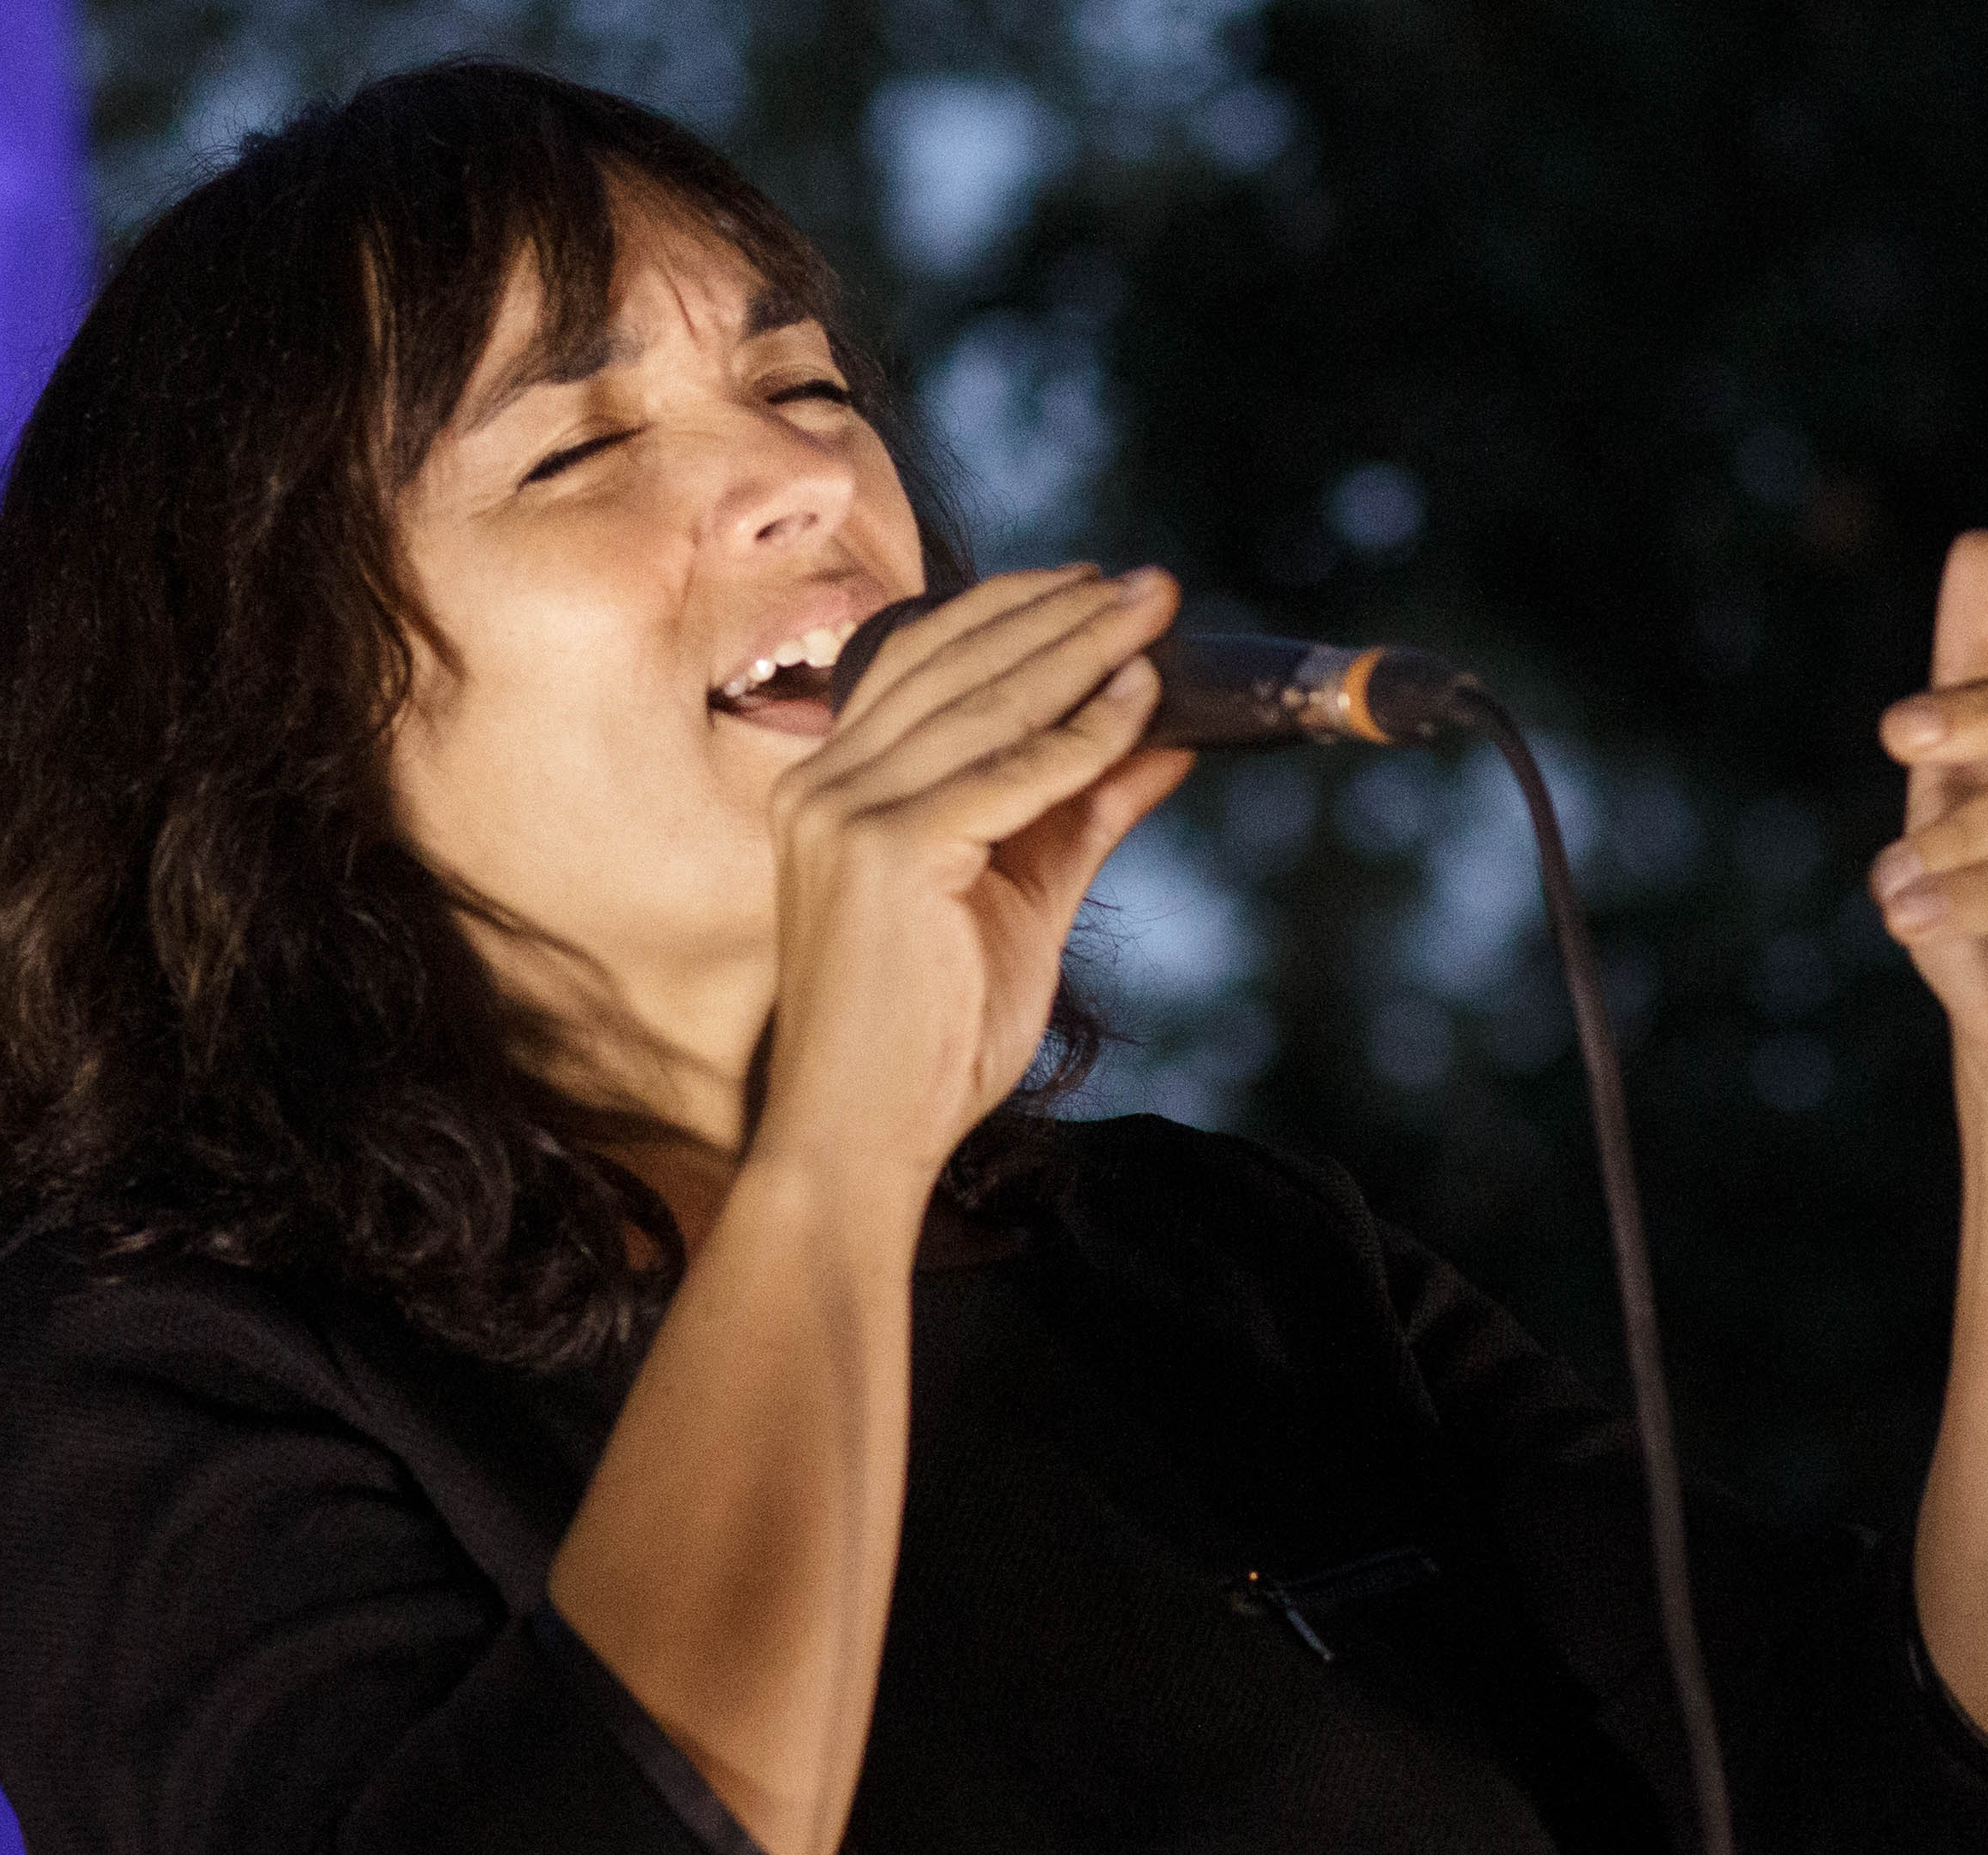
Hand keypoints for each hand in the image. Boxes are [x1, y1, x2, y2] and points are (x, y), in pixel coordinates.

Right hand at [751, 563, 1191, 1210]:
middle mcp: (822, 782)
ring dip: (1083, 652)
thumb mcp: (1023, 902)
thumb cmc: (931, 1037)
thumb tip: (1164, 745)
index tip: (1098, 587)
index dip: (1014, 612)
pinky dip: (1083, 734)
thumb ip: (1080, 815)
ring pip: (986, 703)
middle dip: (1063, 615)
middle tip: (1152, 584)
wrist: (865, 1137)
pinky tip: (1142, 703)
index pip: (925, 663)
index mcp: (832, 785)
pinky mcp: (886, 851)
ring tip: (1156, 617)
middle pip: (955, 663)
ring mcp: (843, 811)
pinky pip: (1008, 773)